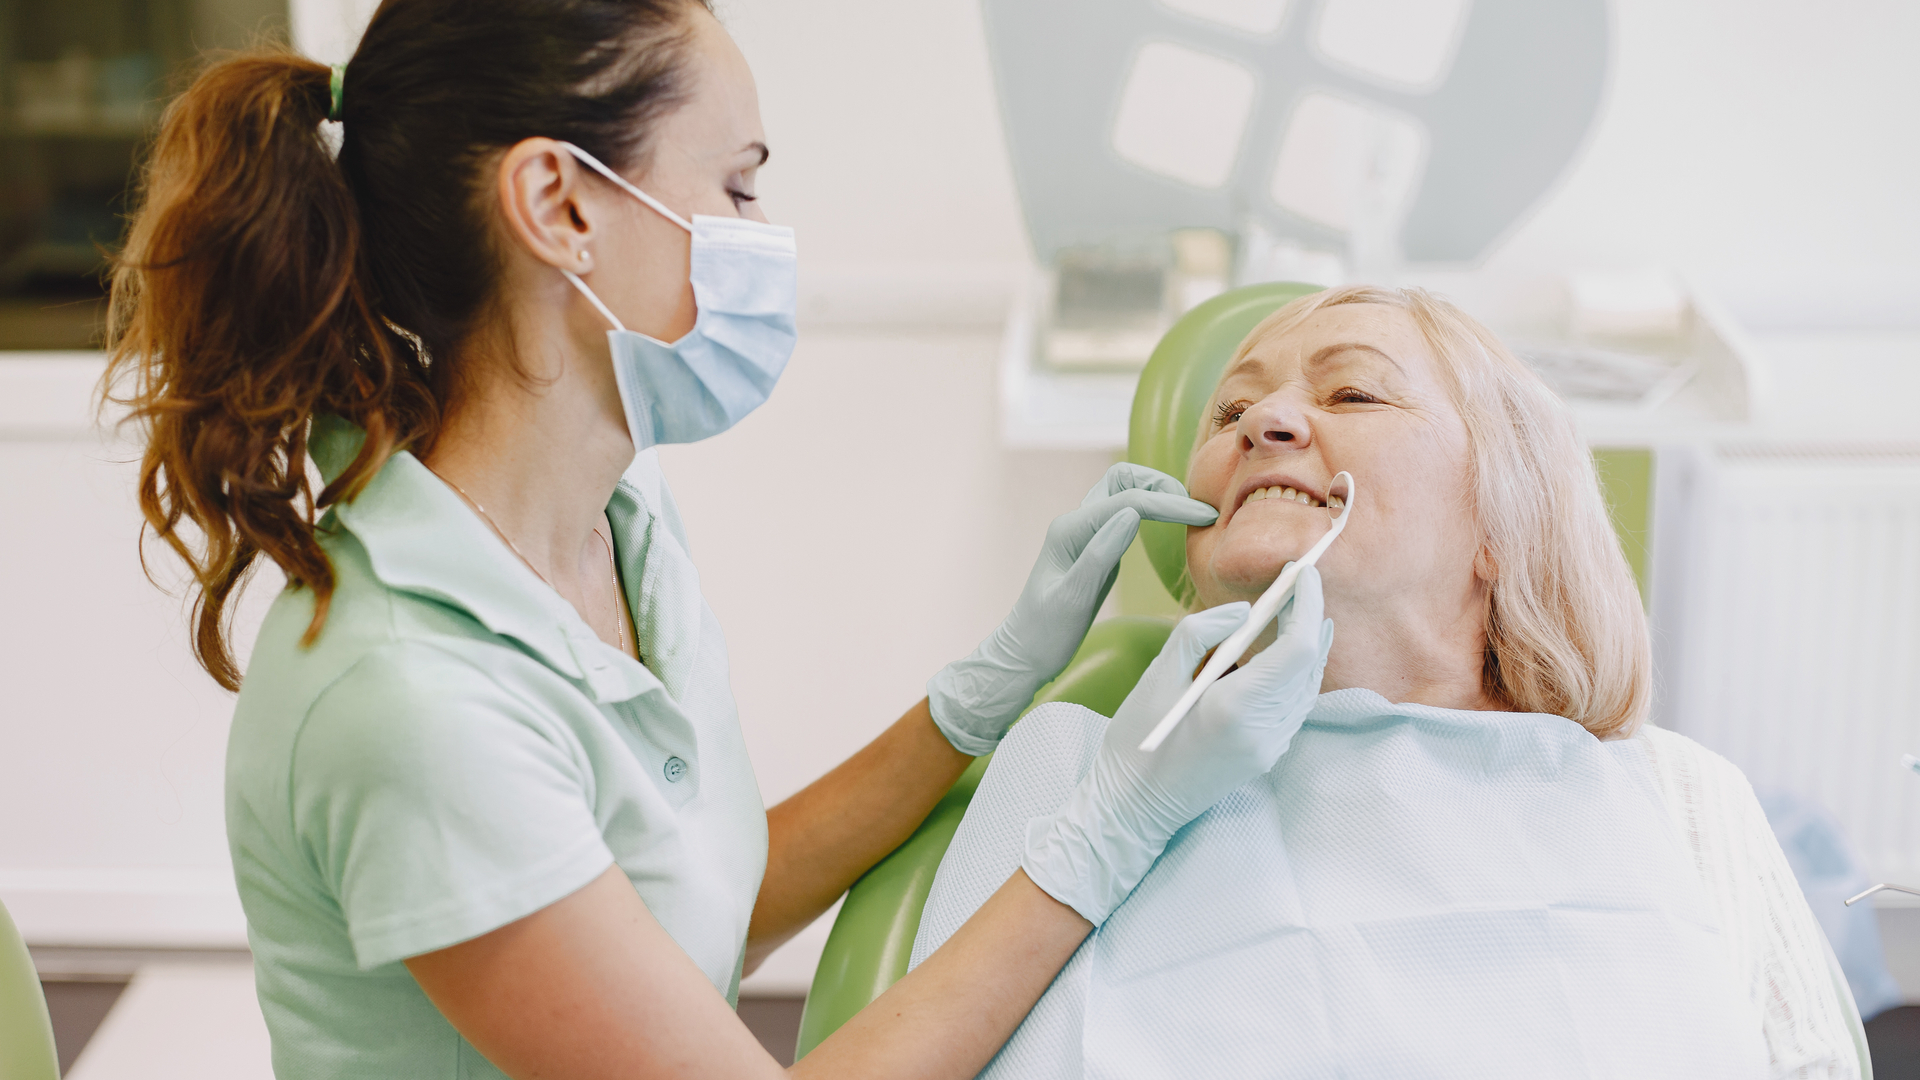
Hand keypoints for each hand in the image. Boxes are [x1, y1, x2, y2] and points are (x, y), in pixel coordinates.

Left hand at [926, 464, 1217, 755]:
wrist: (1025, 653)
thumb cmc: (1045, 632)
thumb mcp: (1074, 598)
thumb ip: (1101, 554)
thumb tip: (1132, 513)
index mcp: (1071, 531)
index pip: (1130, 501)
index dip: (1170, 504)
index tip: (1206, 515)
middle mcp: (1077, 523)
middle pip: (1124, 479)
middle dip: (1162, 485)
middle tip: (1197, 511)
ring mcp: (1086, 533)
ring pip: (1125, 491)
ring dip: (1157, 493)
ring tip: (1190, 514)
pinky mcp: (1095, 546)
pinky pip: (1125, 513)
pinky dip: (1151, 510)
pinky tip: (1171, 526)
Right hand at [1022, 566, 1332, 923]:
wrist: (1134, 807)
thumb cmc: (1137, 740)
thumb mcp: (1157, 675)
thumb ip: (1200, 634)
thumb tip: (1244, 612)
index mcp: (1238, 707)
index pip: (1298, 648)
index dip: (1308, 605)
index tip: (1303, 573)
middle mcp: (1265, 730)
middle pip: (1310, 664)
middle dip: (1310, 618)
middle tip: (1300, 583)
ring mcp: (1270, 748)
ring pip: (1308, 686)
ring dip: (1309, 645)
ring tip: (1299, 609)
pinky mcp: (1267, 756)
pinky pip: (1296, 706)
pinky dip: (1297, 673)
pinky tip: (1284, 655)